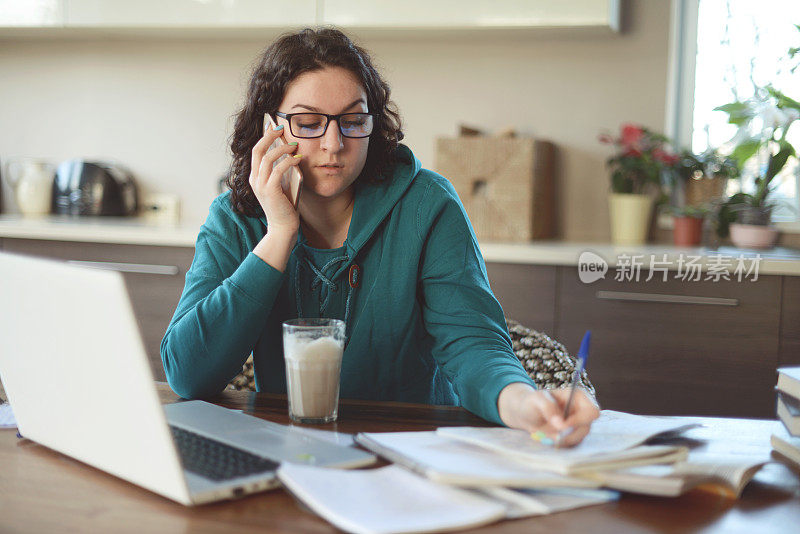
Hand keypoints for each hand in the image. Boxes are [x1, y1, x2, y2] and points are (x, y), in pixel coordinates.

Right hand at [249, 124, 302, 238]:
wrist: (282, 227)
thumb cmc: (284, 206)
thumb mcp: (280, 184)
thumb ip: (280, 171)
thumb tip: (290, 151)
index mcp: (254, 177)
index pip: (256, 151)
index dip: (264, 137)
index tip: (274, 127)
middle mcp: (254, 180)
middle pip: (257, 150)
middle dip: (269, 136)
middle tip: (281, 127)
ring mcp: (260, 185)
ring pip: (267, 158)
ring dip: (282, 148)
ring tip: (294, 145)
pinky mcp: (270, 190)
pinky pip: (278, 169)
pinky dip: (288, 161)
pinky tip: (298, 158)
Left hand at [497, 382, 599, 446]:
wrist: (527, 413)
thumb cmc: (533, 402)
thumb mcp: (536, 399)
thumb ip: (548, 407)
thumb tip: (560, 424)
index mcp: (578, 397)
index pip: (592, 411)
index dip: (580, 420)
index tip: (562, 427)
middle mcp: (582, 411)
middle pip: (586, 427)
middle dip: (569, 435)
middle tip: (552, 437)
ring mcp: (579, 424)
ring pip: (579, 438)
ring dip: (562, 440)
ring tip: (545, 435)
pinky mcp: (573, 435)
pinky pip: (571, 444)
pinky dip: (559, 444)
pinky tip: (547, 438)